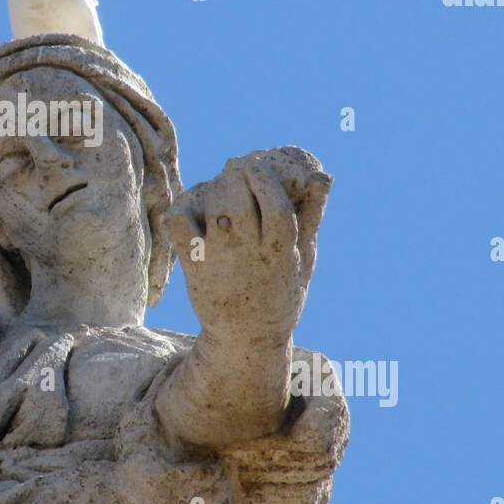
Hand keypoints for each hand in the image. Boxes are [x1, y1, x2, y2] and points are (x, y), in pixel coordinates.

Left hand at [164, 147, 331, 340]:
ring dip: (213, 189)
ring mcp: (218, 261)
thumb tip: (324, 176)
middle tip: (236, 168)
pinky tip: (192, 210)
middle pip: (239, 204)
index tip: (260, 164)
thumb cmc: (280, 291)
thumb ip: (311, 215)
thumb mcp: (304, 257)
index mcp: (281, 253)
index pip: (277, 210)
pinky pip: (179, 228)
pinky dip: (181, 211)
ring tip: (218, 188)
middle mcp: (249, 256)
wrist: (246, 339)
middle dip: (236, 176)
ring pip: (212, 211)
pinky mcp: (193, 266)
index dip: (267, 181)